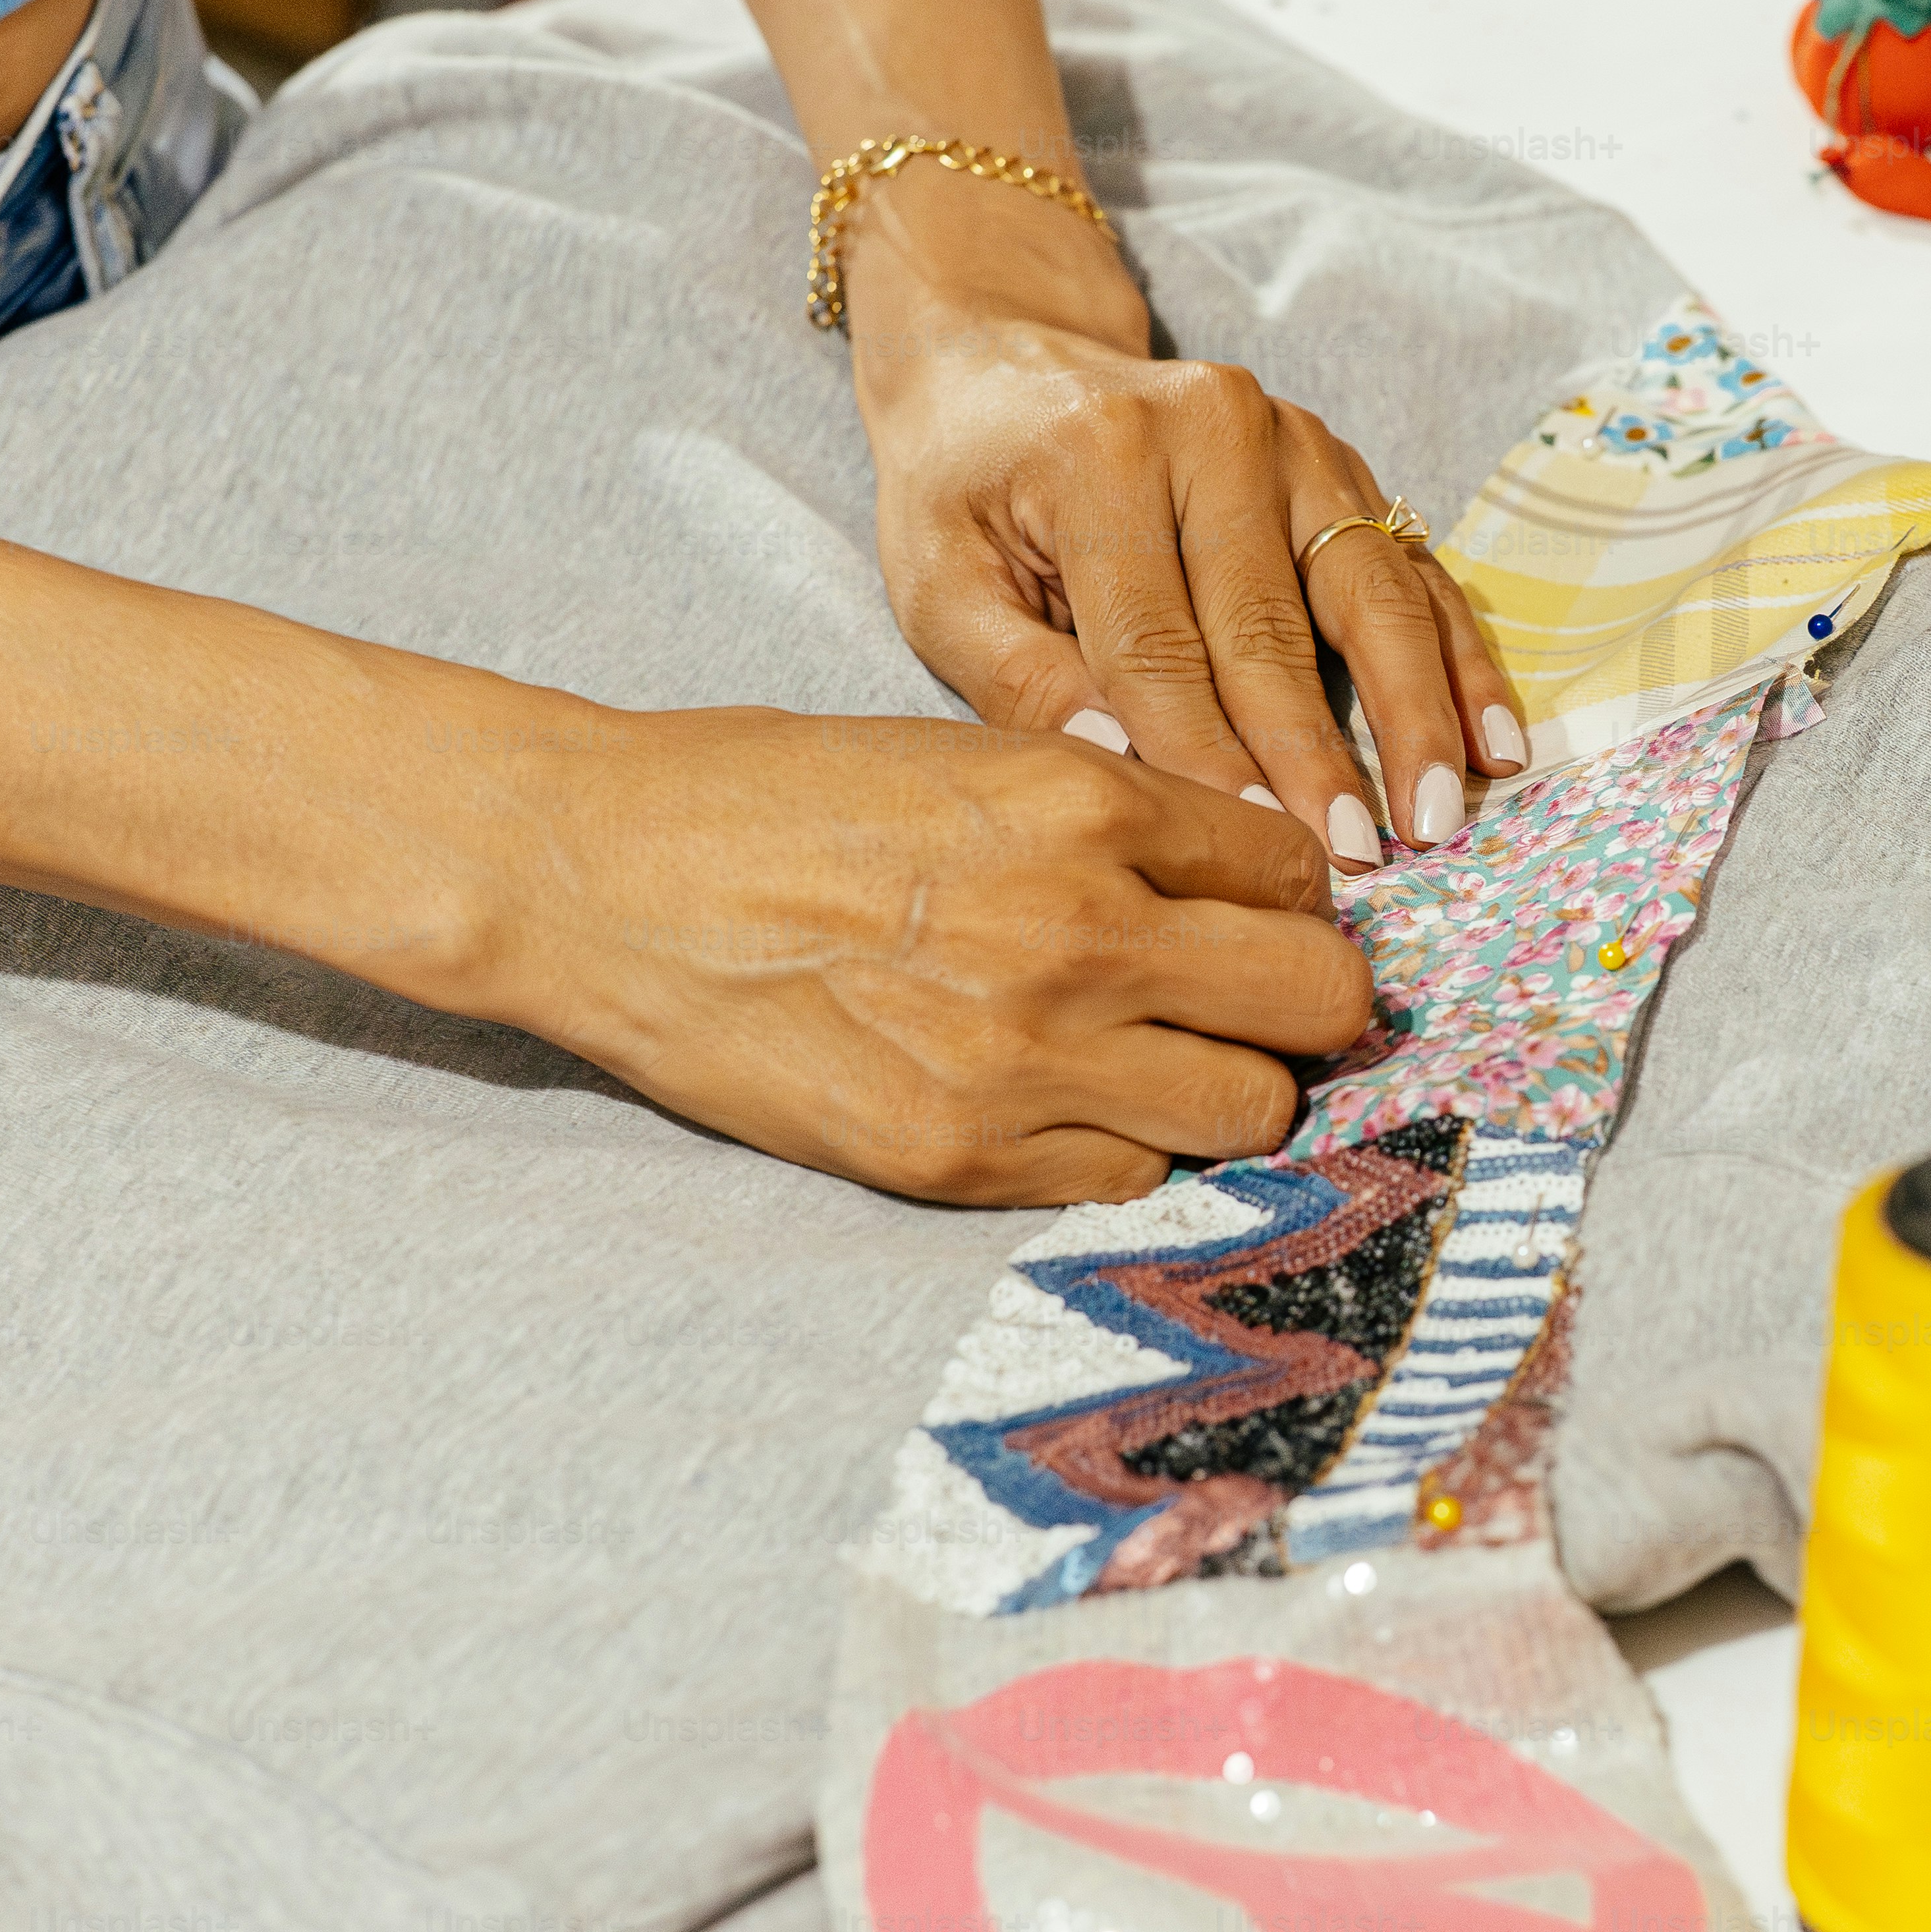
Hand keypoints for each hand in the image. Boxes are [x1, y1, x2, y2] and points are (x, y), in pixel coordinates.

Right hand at [465, 706, 1373, 1205]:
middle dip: (1304, 1000)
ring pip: (1251, 1111)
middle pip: (1322, 1003)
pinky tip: (1063, 1101)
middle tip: (1248, 996)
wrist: (608, 878)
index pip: (1299, 875)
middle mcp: (1083, 934)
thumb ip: (1121, 816)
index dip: (1290, 897)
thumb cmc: (781, 796)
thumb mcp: (975, 754)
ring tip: (1157, 1055)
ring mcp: (1026, 1061)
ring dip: (1227, 1085)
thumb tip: (1253, 876)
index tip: (1253, 912)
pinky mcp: (962, 1158)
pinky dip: (1122, 1146)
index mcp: (1089, 804)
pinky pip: (1131, 1177)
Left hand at [837, 185, 1528, 874]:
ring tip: (1440, 814)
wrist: (1003, 350)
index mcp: (1100, 459)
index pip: (1161, 645)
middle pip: (1273, 628)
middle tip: (1356, 864)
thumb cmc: (963, 485)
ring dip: (1413, 714)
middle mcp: (1211, 433)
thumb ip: (1019, 676)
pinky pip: (1411, 570)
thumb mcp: (940, 579)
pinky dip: (1456, 657)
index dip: (1208, 759)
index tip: (1253, 850)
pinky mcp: (1337, 460)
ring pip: (1369, 596)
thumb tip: (1120, 767)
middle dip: (1320, 758)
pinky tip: (1492, 737)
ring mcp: (1290, 438)